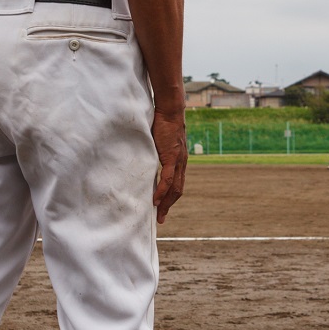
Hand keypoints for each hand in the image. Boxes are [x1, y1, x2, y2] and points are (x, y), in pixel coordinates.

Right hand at [151, 107, 187, 222]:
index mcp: (180, 160)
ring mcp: (178, 161)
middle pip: (178, 190)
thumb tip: (147, 157)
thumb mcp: (161, 142)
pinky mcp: (172, 157)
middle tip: (161, 218)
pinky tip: (156, 201)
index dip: (171, 197)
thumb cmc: (163, 123)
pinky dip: (162, 191)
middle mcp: (182, 163)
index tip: (163, 208)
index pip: (178, 184)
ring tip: (159, 214)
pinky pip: (168, 179)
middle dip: (169, 205)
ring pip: (174, 188)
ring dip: (166, 203)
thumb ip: (157, 152)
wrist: (170, 111)